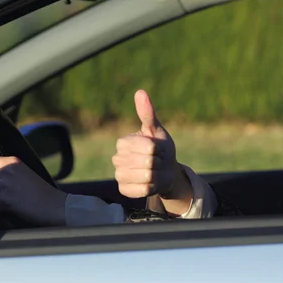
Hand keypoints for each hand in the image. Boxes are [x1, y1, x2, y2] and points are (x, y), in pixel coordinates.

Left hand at [0, 156, 66, 225]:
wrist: (57, 206)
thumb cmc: (42, 195)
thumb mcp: (23, 175)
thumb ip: (4, 175)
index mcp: (11, 162)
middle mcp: (6, 170)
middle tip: (8, 197)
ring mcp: (5, 184)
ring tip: (15, 203)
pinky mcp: (4, 199)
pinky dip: (4, 214)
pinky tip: (18, 210)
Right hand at [113, 90, 192, 214]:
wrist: (166, 171)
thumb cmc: (161, 149)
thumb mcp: (158, 131)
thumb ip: (148, 114)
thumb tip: (140, 92)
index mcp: (123, 142)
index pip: (148, 146)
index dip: (159, 149)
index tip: (158, 149)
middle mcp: (117, 158)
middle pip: (147, 162)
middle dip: (159, 162)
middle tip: (158, 161)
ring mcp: (119, 175)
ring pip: (145, 176)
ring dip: (157, 174)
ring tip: (155, 171)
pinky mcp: (124, 190)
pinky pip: (142, 190)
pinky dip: (152, 187)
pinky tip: (151, 183)